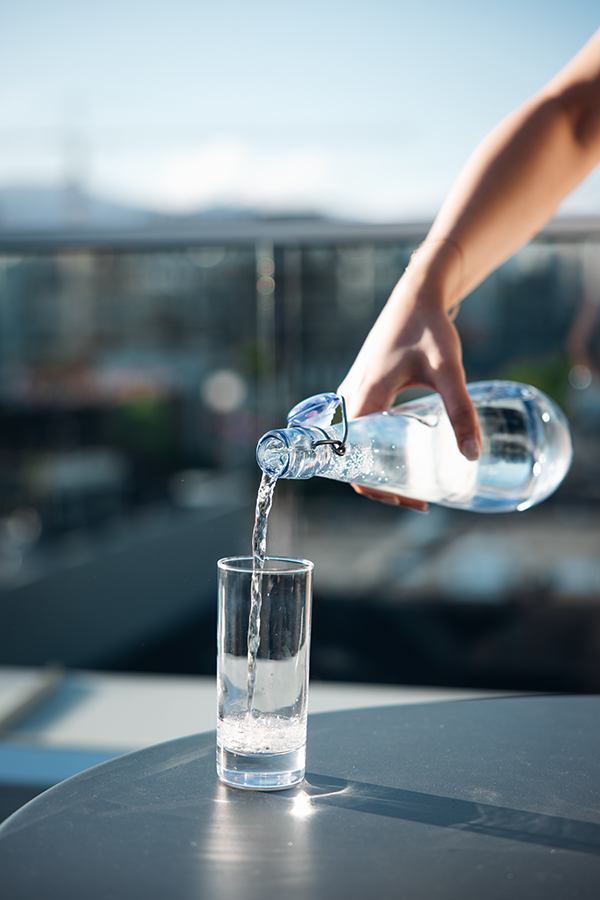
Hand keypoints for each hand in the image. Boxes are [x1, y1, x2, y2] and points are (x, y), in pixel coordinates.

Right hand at [337, 259, 480, 508]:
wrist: (415, 296)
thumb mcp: (447, 370)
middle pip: (353, 460)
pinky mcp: (360, 390)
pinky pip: (359, 430)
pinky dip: (377, 448)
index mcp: (361, 400)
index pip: (354, 462)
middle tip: (419, 498)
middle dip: (383, 484)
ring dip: (379, 467)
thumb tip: (473, 454)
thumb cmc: (428, 328)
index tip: (410, 500)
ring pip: (355, 446)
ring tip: (414, 481)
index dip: (378, 489)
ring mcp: (350, 395)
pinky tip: (406, 452)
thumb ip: (460, 410)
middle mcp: (347, 401)